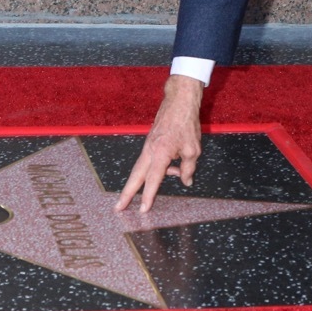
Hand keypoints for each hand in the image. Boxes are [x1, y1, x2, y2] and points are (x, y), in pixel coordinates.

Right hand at [115, 74, 203, 212]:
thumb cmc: (186, 123)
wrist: (179, 101)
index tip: (143, 210)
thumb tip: (186, 181)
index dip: (148, 196)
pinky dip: (155, 170)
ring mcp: (148, 146)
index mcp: (160, 153)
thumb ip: (188, 168)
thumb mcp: (193, 149)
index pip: (153, 180)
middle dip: (127, 194)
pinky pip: (149, 161)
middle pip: (136, 176)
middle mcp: (150, 151)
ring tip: (150, 194)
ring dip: (139, 184)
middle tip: (118, 208)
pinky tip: (172, 170)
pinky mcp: (150, 143)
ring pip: (140, 169)